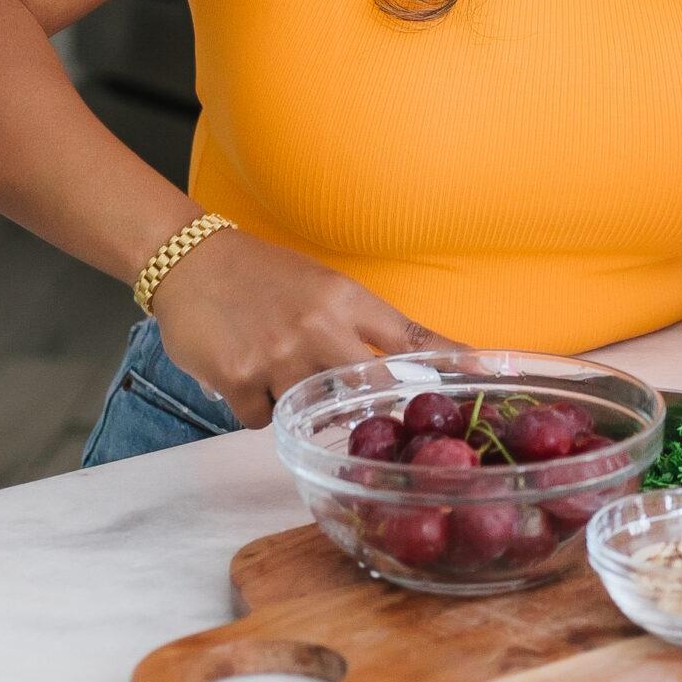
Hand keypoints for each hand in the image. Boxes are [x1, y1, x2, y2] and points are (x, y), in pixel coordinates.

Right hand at [151, 228, 459, 427]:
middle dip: (373, 408)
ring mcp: (280, 355)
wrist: (191, 262)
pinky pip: (263, 420)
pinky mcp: (241, 379)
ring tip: (278, 370)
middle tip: (365, 415)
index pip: (410, 335)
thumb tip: (410, 361)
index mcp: (346, 299)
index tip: (489, 374)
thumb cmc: (264, 275)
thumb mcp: (324, 286)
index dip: (450, 360)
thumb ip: (362, 324)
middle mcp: (319, 327)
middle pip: (371, 388)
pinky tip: (244, 376)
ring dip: (299, 403)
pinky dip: (257, 408)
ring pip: (312, 411)